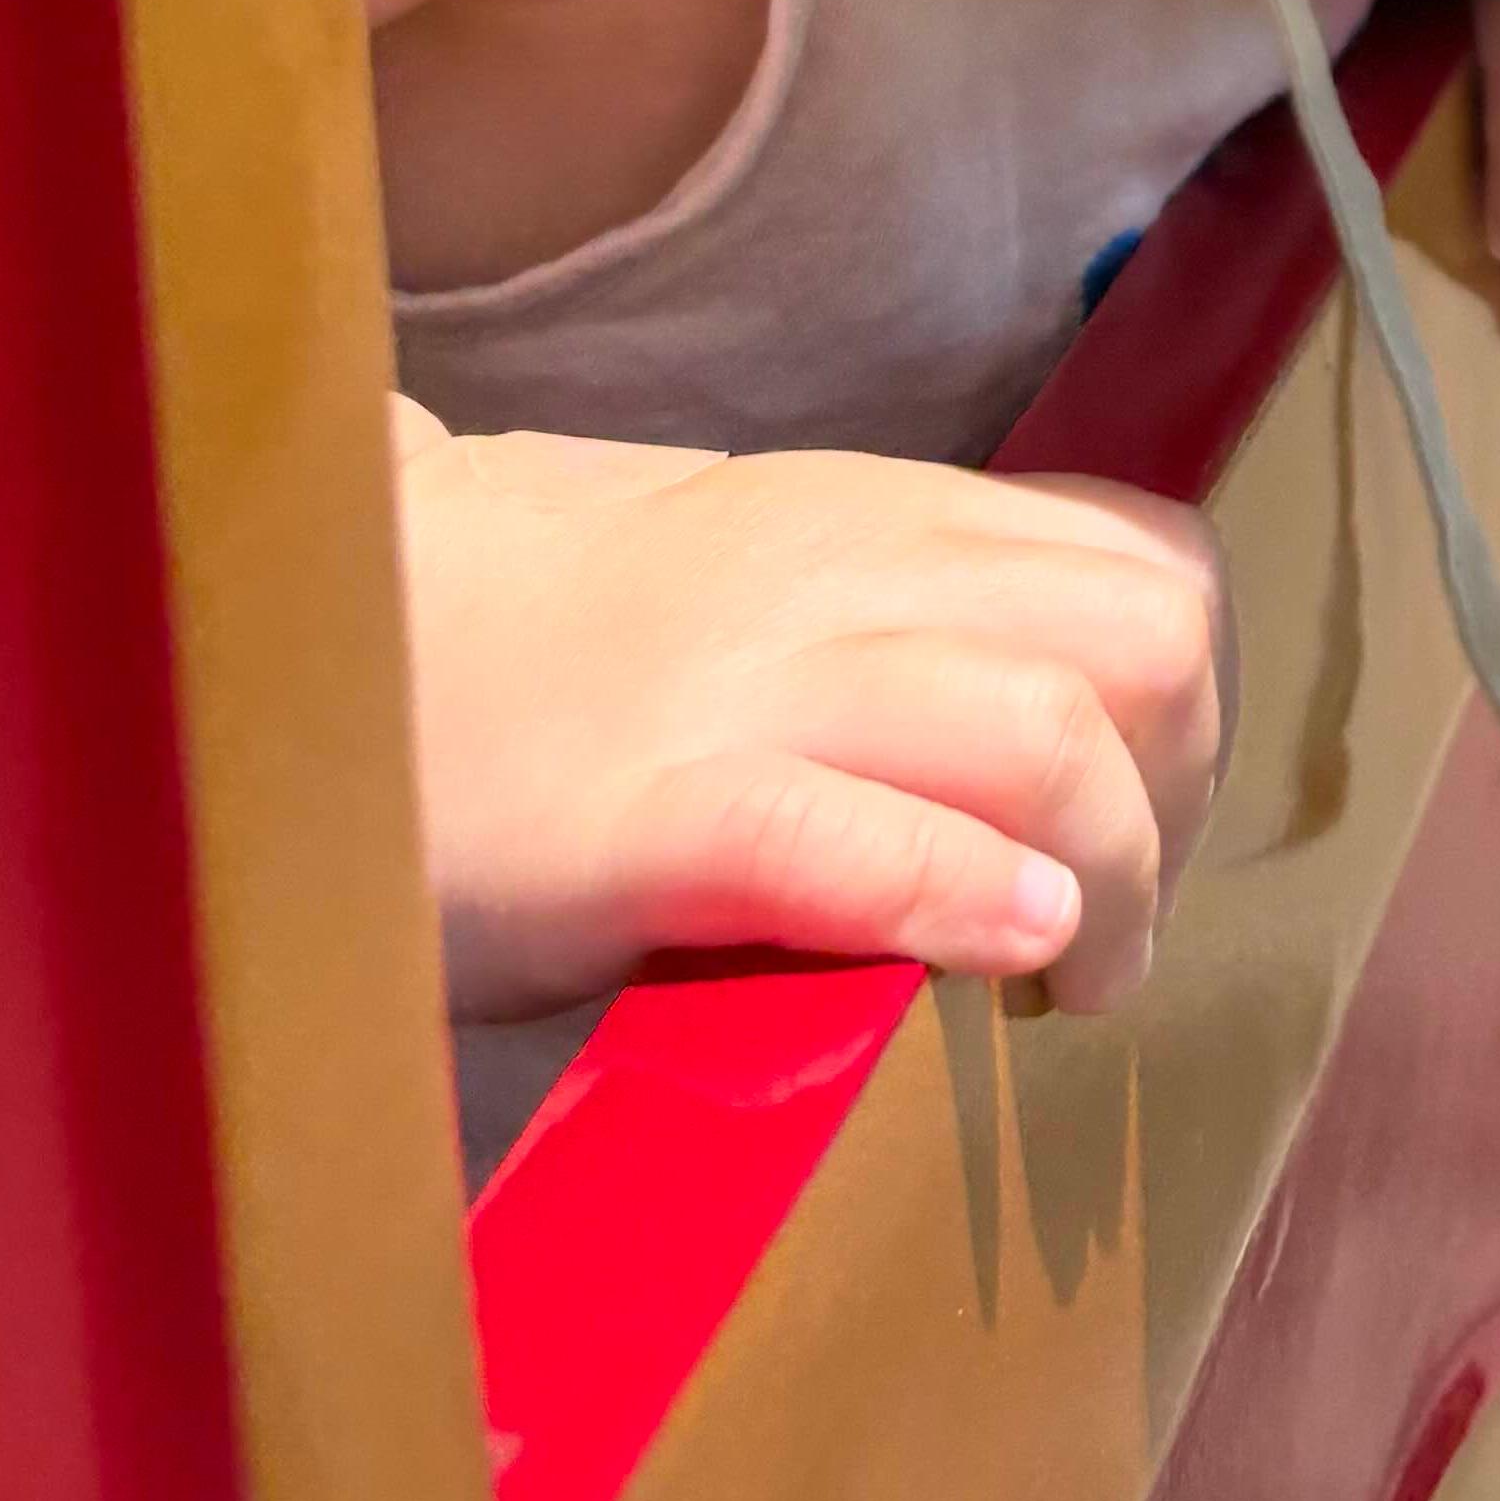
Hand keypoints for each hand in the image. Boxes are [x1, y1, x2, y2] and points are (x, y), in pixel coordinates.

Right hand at [393, 401, 1231, 1023]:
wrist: (307, 646)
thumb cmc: (536, 655)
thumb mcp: (755, 588)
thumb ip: (901, 631)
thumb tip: (1067, 751)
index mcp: (876, 517)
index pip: (1145, 563)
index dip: (1192, 708)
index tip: (1147, 820)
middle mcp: (844, 574)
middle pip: (1146, 643)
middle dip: (1186, 796)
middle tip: (1116, 919)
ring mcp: (751, 686)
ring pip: (1049, 729)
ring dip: (1114, 878)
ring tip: (1069, 983)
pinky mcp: (655, 816)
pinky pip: (859, 840)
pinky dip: (968, 895)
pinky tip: (1005, 952)